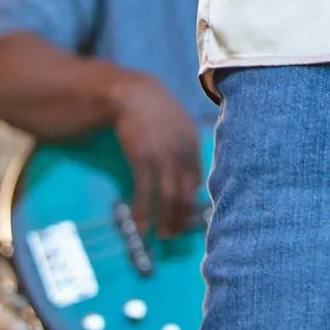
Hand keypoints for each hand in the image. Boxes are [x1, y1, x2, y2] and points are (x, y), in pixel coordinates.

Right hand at [102, 68, 200, 237]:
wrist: (133, 94)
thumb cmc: (154, 110)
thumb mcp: (178, 125)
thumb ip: (185, 148)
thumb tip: (189, 176)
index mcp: (192, 143)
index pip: (197, 179)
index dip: (192, 201)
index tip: (186, 216)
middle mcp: (182, 151)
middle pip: (187, 192)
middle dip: (182, 217)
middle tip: (175, 234)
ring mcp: (163, 155)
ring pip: (169, 196)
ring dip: (166, 220)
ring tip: (162, 235)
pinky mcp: (142, 158)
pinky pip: (145, 192)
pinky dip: (143, 212)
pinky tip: (141, 227)